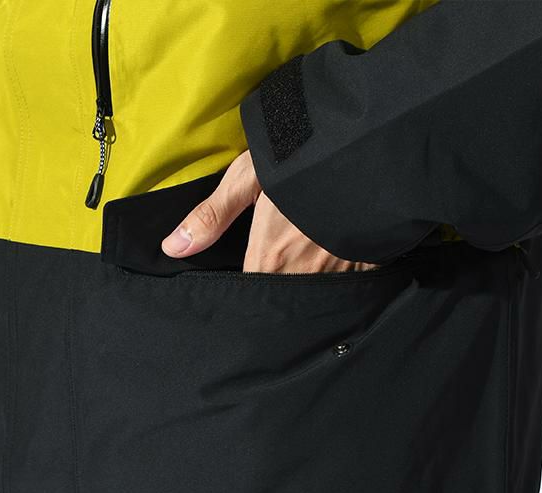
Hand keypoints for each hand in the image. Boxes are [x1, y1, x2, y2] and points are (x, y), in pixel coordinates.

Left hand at [161, 150, 376, 272]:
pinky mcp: (368, 266)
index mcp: (270, 256)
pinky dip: (343, 273)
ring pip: (317, 292)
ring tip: (311, 256)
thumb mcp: (249, 178)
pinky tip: (341, 254)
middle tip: (285, 261)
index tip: (253, 274)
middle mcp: (304, 274)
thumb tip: (172, 247)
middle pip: (284, 295)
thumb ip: (212, 216)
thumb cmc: (302, 159)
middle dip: (280, 285)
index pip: (252, 292)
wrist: (366, 149)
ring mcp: (339, 273)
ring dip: (312, 280)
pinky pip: (350, 282)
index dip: (249, 290)